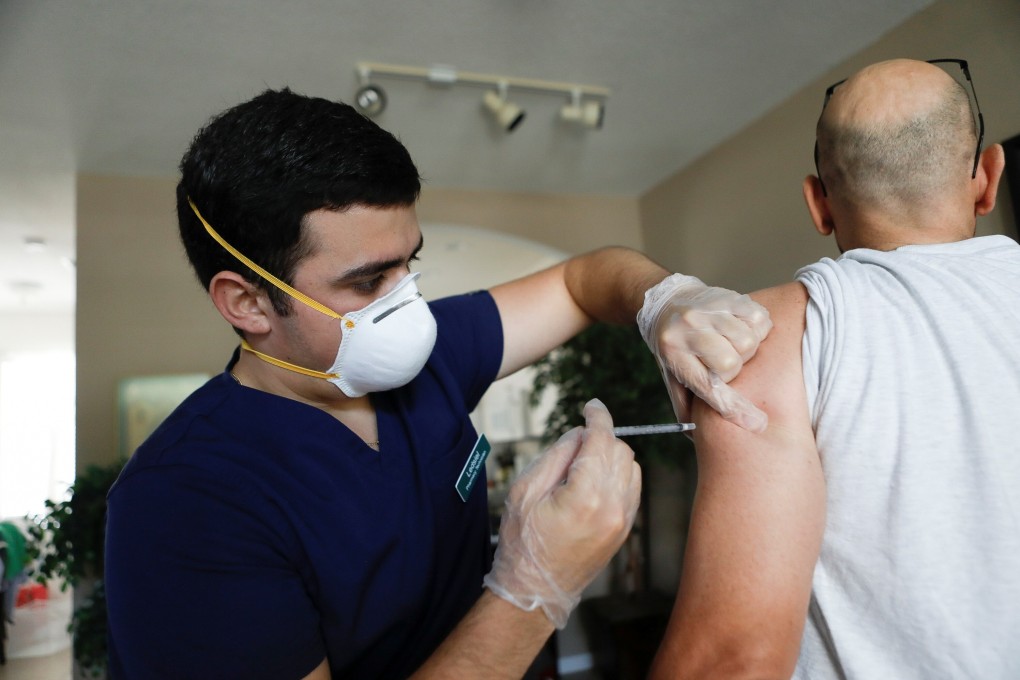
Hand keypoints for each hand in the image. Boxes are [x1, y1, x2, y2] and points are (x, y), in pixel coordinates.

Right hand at [483, 399, 640, 628]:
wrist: (535, 590)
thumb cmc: (522, 543)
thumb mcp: (524, 490)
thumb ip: (556, 455)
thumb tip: (579, 434)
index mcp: (586, 496)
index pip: (602, 440)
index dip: (597, 416)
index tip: (592, 406)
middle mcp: (613, 507)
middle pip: (620, 450)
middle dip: (600, 439)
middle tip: (572, 449)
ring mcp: (623, 521)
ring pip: (631, 467)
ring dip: (610, 457)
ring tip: (579, 470)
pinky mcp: (624, 530)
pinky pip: (632, 488)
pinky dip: (617, 476)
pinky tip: (592, 483)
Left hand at [637, 274, 771, 431]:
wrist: (667, 302)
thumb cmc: (674, 347)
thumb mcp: (670, 375)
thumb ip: (685, 405)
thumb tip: (697, 438)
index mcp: (674, 355)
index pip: (709, 387)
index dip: (734, 409)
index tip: (756, 424)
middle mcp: (688, 331)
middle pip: (731, 362)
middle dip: (734, 367)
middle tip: (727, 361)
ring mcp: (707, 310)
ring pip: (747, 340)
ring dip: (747, 347)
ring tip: (734, 344)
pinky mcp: (726, 296)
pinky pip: (758, 317)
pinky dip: (757, 327)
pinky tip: (743, 327)